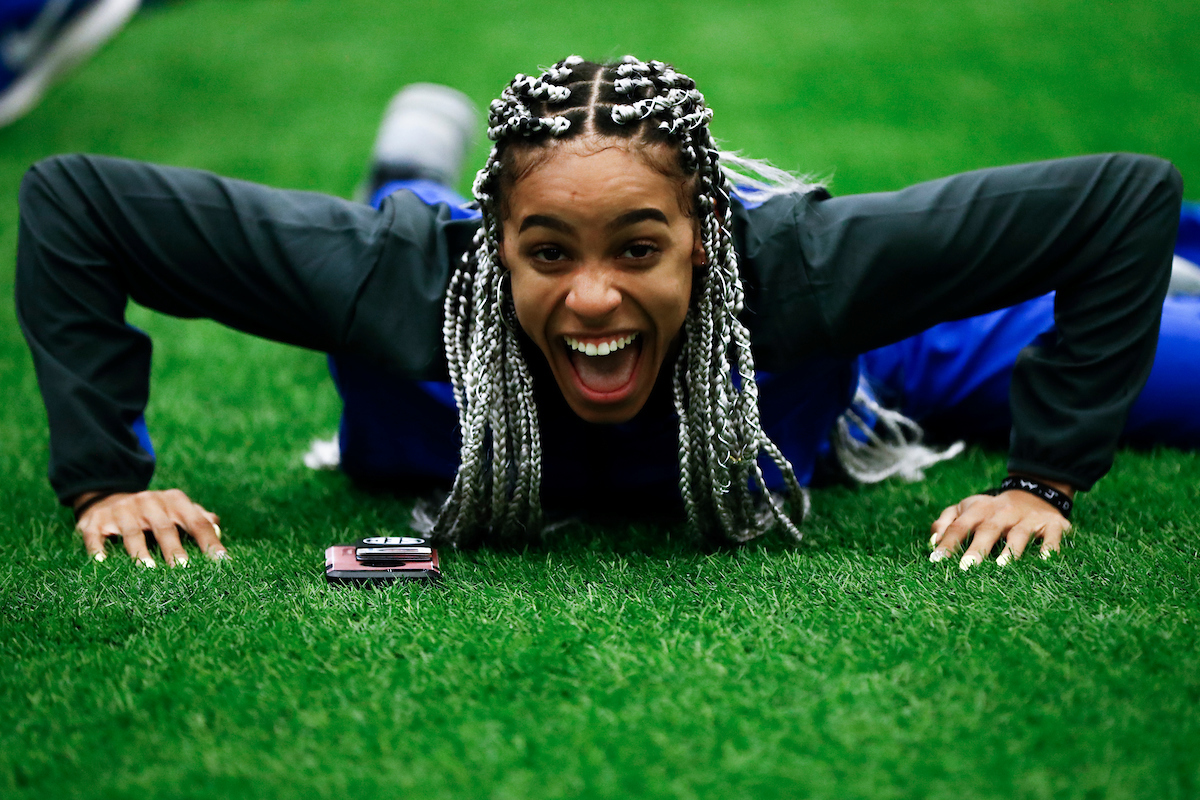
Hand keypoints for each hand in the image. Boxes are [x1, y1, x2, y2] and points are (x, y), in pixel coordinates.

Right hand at [74, 489, 226, 566]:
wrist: (109, 497)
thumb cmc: (155, 512)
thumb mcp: (177, 509)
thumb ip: (198, 518)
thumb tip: (218, 528)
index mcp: (174, 501)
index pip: (196, 522)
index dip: (209, 542)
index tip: (221, 563)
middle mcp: (149, 502)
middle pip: (165, 528)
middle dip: (175, 549)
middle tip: (184, 568)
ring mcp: (122, 510)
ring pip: (132, 533)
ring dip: (140, 552)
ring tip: (148, 569)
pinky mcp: (96, 520)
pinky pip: (96, 535)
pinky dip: (98, 548)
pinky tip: (102, 562)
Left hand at [928, 478, 1072, 568]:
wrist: (1034, 494)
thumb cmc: (991, 511)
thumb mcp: (966, 509)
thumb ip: (946, 522)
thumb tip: (933, 541)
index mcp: (978, 509)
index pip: (959, 526)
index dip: (948, 542)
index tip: (937, 561)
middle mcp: (1002, 513)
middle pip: (988, 530)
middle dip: (977, 548)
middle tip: (966, 567)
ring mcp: (1028, 519)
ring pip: (1019, 534)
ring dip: (1010, 550)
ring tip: (1001, 566)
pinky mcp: (1052, 525)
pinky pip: (1052, 537)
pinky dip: (1049, 548)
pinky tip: (1045, 560)